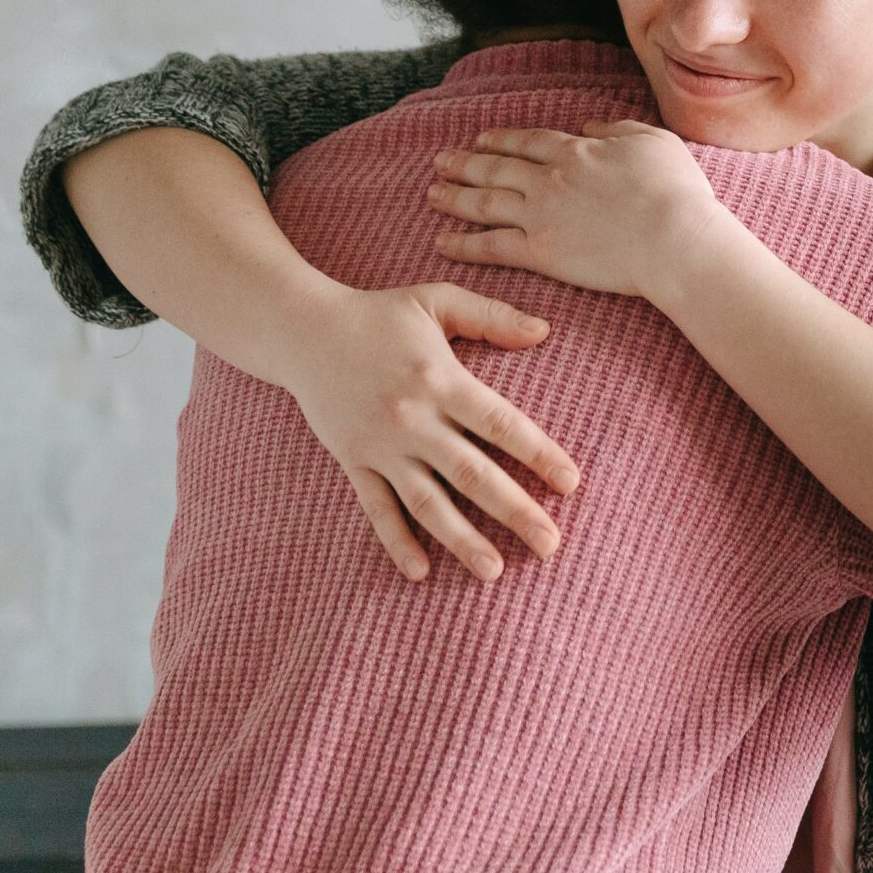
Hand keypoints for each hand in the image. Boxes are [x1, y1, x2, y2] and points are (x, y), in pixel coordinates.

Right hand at [275, 282, 582, 583]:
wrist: (301, 331)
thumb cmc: (378, 314)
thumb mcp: (437, 300)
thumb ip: (492, 317)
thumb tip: (545, 331)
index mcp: (441, 379)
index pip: (501, 424)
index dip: (539, 454)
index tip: (571, 483)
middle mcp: (413, 419)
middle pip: (472, 474)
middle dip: (515, 510)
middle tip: (551, 544)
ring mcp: (381, 446)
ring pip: (427, 502)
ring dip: (462, 539)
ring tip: (495, 571)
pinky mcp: (353, 461)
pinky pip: (377, 509)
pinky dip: (397, 541)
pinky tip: (420, 572)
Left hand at [426, 121, 728, 307]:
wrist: (673, 237)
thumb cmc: (675, 190)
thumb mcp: (653, 140)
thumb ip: (618, 128)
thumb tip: (590, 126)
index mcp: (576, 151)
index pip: (529, 141)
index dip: (502, 139)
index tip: (482, 139)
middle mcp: (549, 179)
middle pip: (496, 168)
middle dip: (465, 163)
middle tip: (440, 161)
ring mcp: (540, 216)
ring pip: (484, 203)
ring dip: (455, 197)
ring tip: (431, 194)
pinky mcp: (540, 253)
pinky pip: (491, 246)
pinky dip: (463, 243)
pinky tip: (442, 241)